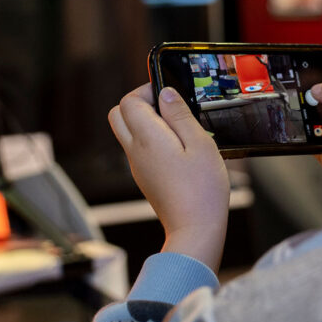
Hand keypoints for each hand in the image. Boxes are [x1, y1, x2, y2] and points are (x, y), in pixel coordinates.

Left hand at [109, 84, 230, 271]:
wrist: (195, 230)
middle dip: (139, 103)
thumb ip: (180, 115)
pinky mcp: (145, 178)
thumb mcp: (200, 143)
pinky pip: (138, 150)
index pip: (128, 101)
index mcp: (147, 138)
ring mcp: (137, 167)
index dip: (146, 91)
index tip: (169, 94)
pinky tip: (178, 149)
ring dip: (145, 122)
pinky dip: (151, 140)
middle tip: (167, 107)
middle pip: (118, 115)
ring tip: (178, 129)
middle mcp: (135, 151)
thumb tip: (166, 93)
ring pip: (127, 133)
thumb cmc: (202, 190)